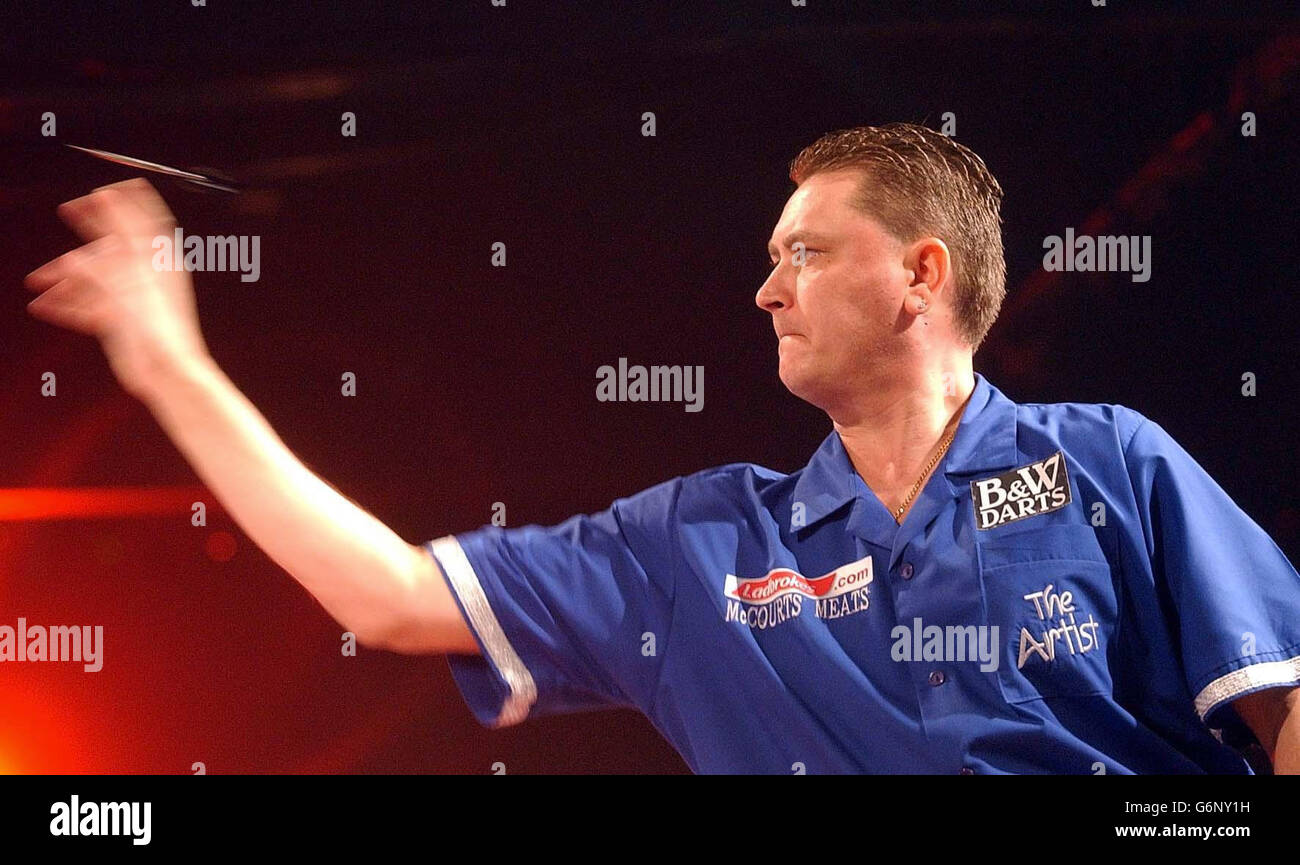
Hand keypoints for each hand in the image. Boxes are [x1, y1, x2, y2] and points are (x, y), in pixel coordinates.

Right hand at [25, 178, 212, 399]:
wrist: (169, 373)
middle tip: (69, 211)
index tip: (104, 188)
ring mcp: (135, 296)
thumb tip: (89, 229)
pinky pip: (91, 304)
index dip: (126, 199)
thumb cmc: (161, 332)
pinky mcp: (124, 319)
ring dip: (66, 276)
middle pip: (115, 240)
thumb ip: (105, 257)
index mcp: (156, 260)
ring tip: (39, 280)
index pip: (145, 217)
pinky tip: (47, 307)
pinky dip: (68, 304)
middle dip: (90, 225)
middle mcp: (147, 274)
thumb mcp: (127, 285)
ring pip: (97, 275)